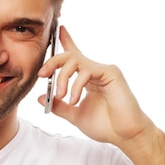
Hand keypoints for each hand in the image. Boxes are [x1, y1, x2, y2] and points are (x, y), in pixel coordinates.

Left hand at [38, 26, 153, 147]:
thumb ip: (59, 106)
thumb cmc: (105, 125)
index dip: (66, 41)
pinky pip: (87, 70)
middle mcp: (94, 71)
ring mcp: (103, 70)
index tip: (59, 29)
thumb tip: (40, 98)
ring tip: (61, 96)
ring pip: (75, 61)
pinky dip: (76, 85)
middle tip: (42, 74)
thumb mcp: (75, 115)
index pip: (74, 56)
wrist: (124, 135)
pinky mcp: (111, 73)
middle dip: (52, 62)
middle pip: (69, 55)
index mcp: (86, 79)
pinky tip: (74, 99)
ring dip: (63, 77)